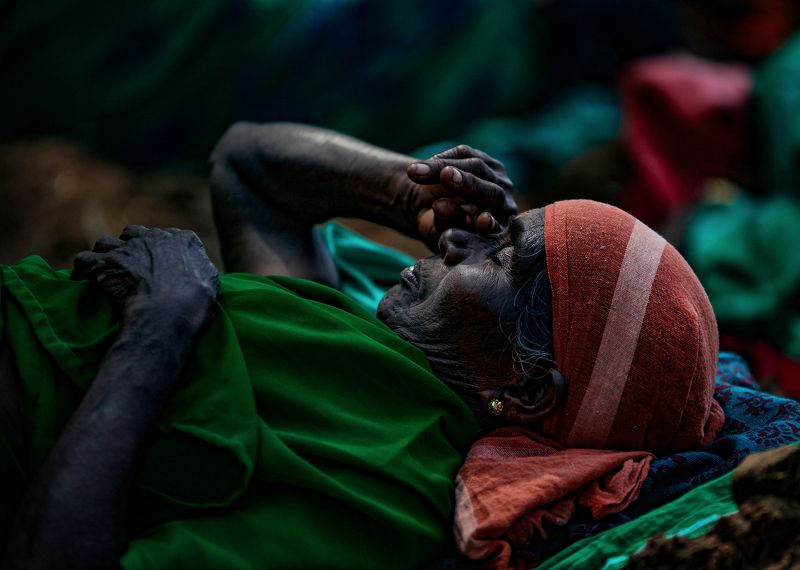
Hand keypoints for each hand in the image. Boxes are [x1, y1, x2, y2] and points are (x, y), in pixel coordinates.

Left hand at [72, 226, 219, 326]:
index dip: (161, 248)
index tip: (159, 261)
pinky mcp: (106, 264)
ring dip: (104, 254)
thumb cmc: (196, 302)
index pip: (169, 235)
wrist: (170, 311)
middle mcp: (154, 238)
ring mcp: (128, 249)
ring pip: (107, 242)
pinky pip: (85, 260)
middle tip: (130, 263)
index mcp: (182, 240)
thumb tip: (200, 272)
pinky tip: (80, 277)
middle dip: (130, 245)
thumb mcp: (211, 281)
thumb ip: (202, 269)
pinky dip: (82, 269)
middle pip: (135, 233)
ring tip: (104, 268)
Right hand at [403, 145, 516, 249]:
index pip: (498, 227)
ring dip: (443, 166)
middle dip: (467, 183)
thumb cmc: (435, 226)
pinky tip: (420, 168)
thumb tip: (440, 206)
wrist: (429, 206)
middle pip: (492, 192)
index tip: (483, 220)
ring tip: (414, 171)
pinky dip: (440, 159)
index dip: (491, 224)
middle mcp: (503, 203)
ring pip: (475, 167)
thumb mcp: (434, 229)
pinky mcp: (483, 159)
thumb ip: (442, 221)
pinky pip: (464, 154)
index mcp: (496, 230)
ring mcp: (496, 178)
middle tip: (445, 175)